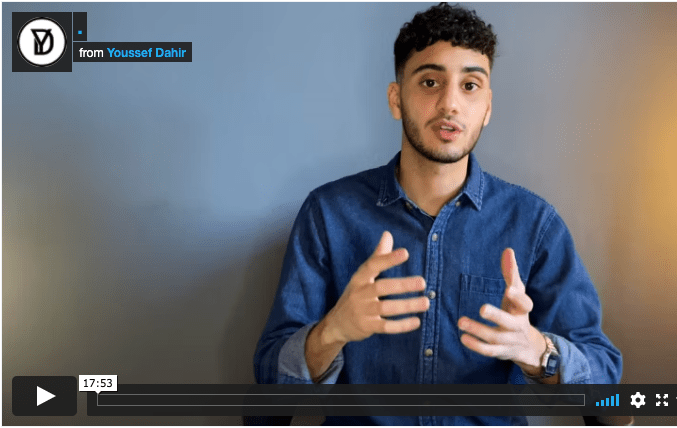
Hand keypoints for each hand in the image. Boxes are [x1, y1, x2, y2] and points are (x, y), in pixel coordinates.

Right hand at [323, 231, 428, 343]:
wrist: (337, 323)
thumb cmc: (355, 295)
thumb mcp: (362, 276)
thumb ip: (377, 256)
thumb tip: (388, 234)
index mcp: (359, 278)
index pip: (372, 265)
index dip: (388, 259)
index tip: (405, 253)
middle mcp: (359, 293)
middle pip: (382, 287)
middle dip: (402, 285)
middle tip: (422, 282)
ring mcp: (362, 311)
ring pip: (386, 308)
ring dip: (407, 305)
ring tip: (425, 302)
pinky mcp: (367, 327)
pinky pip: (386, 327)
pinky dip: (401, 325)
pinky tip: (416, 321)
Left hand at [458, 248, 545, 373]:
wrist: (529, 346)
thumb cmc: (518, 312)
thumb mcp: (517, 293)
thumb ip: (511, 273)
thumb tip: (508, 250)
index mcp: (523, 310)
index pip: (525, 304)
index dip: (518, 297)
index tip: (509, 289)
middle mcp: (518, 326)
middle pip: (509, 322)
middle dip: (496, 316)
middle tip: (482, 308)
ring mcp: (510, 341)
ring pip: (496, 338)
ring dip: (478, 330)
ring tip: (461, 322)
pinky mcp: (501, 352)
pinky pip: (489, 351)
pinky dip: (476, 346)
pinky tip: (463, 338)